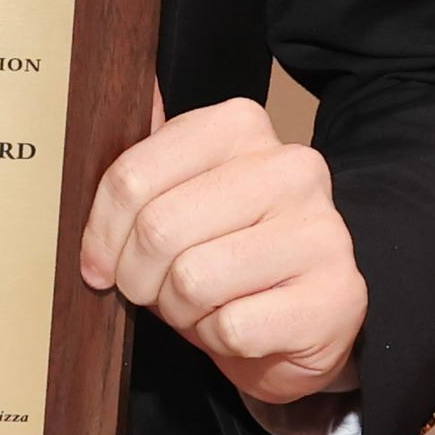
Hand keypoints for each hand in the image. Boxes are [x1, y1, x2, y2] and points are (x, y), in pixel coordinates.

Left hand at [79, 89, 365, 411]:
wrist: (305, 321)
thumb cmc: (230, 252)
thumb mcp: (186, 194)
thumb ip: (151, 156)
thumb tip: (123, 95)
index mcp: (241, 126)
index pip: (135, 174)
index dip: (102, 231)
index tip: (98, 263)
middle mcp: (290, 167)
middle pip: (159, 228)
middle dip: (137, 277)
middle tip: (148, 291)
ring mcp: (320, 231)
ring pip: (193, 279)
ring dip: (178, 310)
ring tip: (195, 306)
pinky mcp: (336, 296)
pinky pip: (234, 326)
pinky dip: (218, 339)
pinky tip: (235, 327)